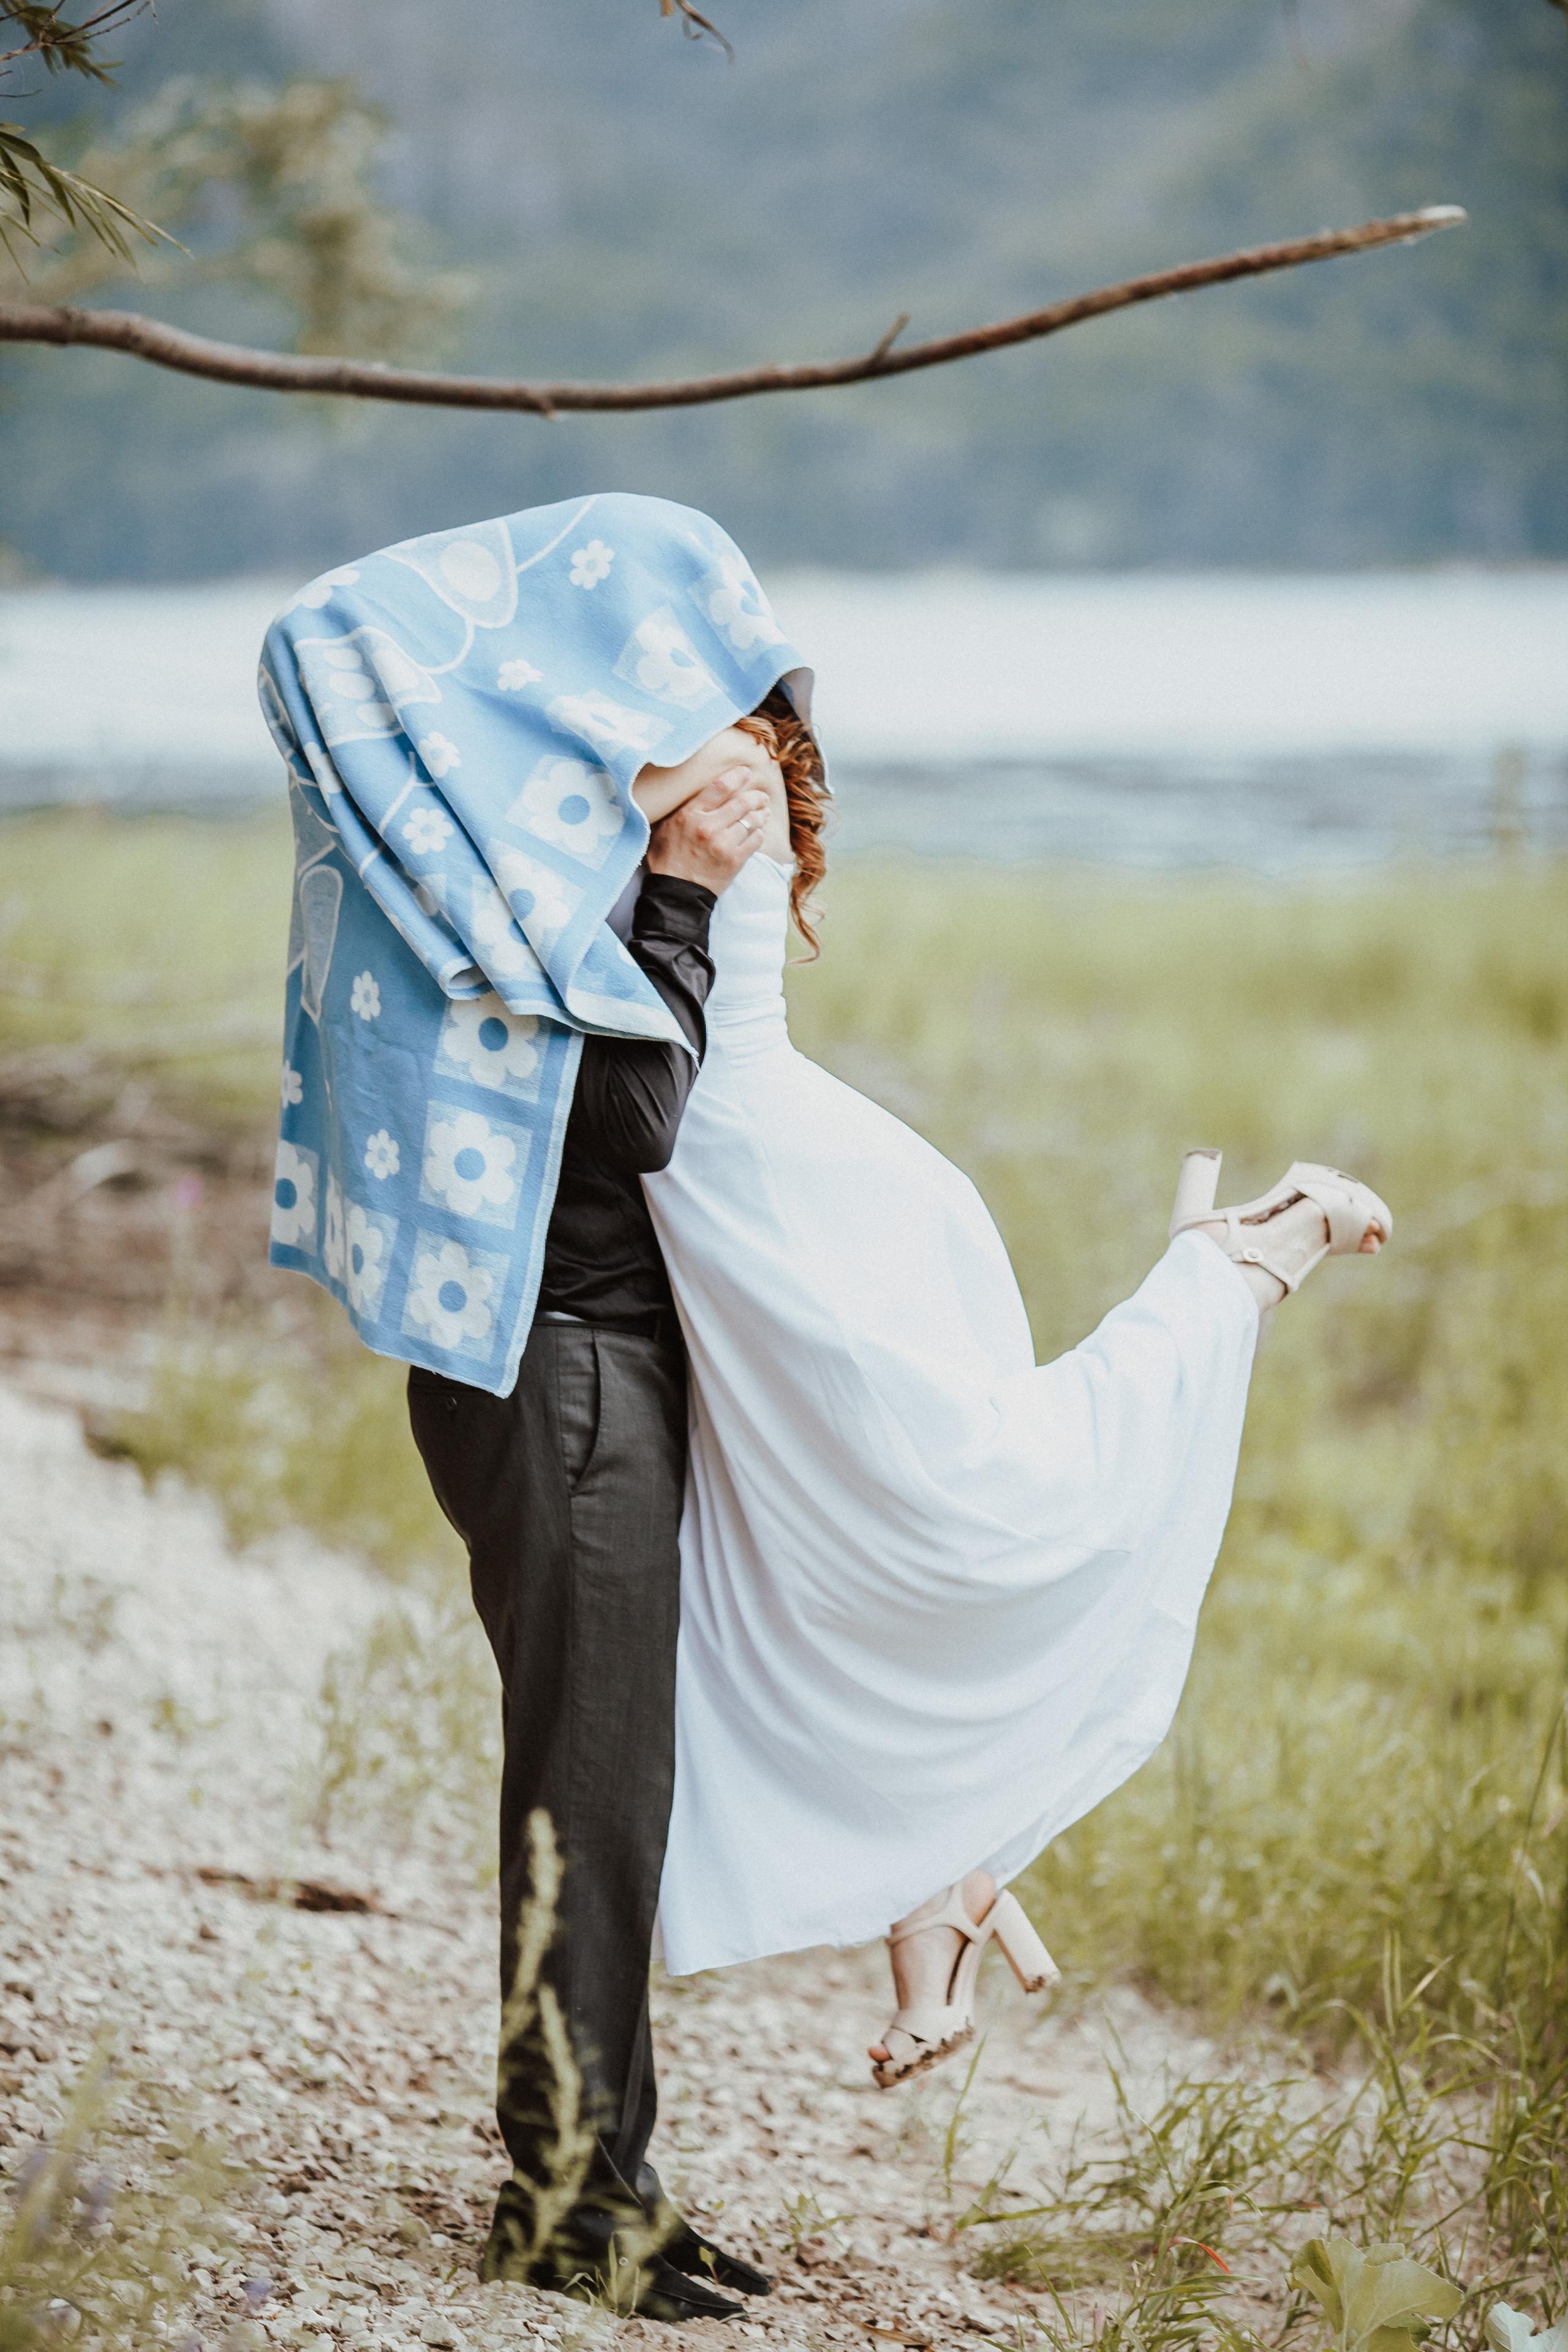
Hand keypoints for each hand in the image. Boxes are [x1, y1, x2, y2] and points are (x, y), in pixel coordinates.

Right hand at [646, 768, 769, 894]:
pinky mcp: (735, 861)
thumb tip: (689, 792)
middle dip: (756, 796)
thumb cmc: (666, 860)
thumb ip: (680, 810)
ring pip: (752, 820)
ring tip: (764, 812)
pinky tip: (760, 830)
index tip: (746, 771)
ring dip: (761, 814)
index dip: (736, 776)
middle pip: (742, 802)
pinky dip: (760, 833)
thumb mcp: (663, 829)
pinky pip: (756, 840)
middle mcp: (709, 827)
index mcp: (690, 815)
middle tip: (762, 796)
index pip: (719, 786)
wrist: (675, 894)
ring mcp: (724, 844)